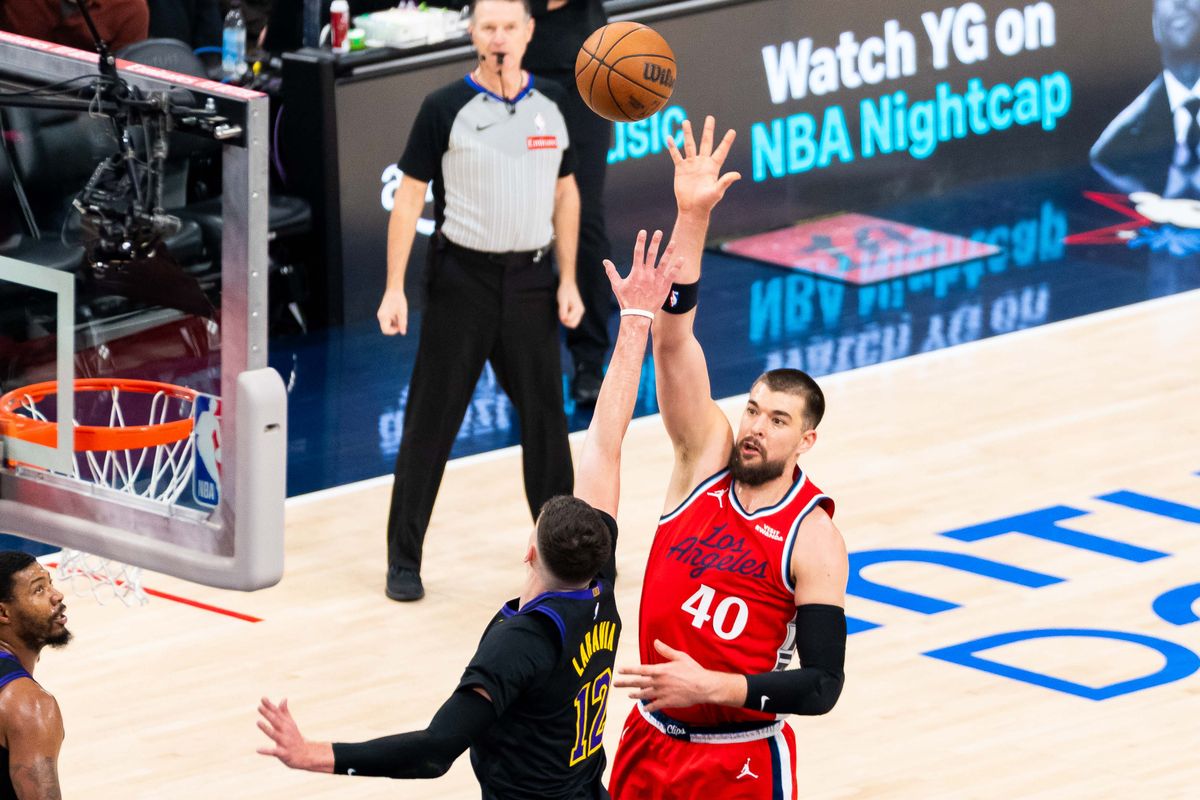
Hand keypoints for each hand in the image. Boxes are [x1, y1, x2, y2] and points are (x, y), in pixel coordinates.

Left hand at [256, 697, 334, 772]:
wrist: (306, 755)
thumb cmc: (294, 738)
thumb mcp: (290, 724)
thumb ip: (284, 712)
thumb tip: (283, 699)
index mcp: (287, 724)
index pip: (277, 713)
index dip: (270, 706)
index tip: (263, 698)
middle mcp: (286, 731)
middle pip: (276, 721)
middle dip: (268, 714)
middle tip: (259, 707)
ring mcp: (285, 742)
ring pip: (275, 734)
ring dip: (267, 728)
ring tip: (258, 722)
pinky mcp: (284, 753)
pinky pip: (275, 752)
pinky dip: (267, 751)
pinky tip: (258, 749)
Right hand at [377, 289, 407, 334]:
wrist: (394, 290)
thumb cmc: (399, 301)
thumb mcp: (402, 313)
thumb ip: (402, 323)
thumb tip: (403, 333)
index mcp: (383, 317)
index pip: (386, 331)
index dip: (394, 332)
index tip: (400, 326)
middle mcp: (380, 317)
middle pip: (386, 329)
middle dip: (394, 328)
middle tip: (401, 322)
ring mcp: (381, 315)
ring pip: (387, 325)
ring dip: (394, 324)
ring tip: (400, 316)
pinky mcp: (383, 313)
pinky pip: (388, 321)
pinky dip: (393, 320)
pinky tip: (398, 314)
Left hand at [557, 279, 583, 327]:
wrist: (568, 285)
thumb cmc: (565, 291)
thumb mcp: (562, 301)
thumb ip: (563, 311)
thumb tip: (564, 319)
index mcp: (578, 309)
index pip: (569, 321)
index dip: (562, 318)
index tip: (560, 310)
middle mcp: (581, 311)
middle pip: (573, 325)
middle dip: (565, 321)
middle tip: (561, 311)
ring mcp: (580, 312)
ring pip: (573, 323)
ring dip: (566, 319)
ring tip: (564, 309)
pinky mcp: (578, 312)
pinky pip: (572, 319)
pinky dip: (567, 316)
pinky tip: (566, 308)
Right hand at [602, 229, 681, 312]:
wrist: (638, 315)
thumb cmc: (626, 300)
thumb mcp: (617, 285)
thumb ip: (611, 272)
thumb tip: (605, 261)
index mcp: (636, 272)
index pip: (638, 253)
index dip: (641, 241)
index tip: (643, 232)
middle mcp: (647, 274)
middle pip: (652, 254)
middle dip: (655, 242)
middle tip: (659, 232)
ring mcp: (657, 280)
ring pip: (664, 262)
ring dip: (669, 251)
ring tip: (673, 242)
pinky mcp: (664, 286)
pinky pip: (672, 275)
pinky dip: (677, 266)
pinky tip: (681, 259)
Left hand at [614, 640, 745, 712]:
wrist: (703, 686)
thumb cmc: (693, 670)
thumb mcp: (680, 657)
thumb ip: (666, 650)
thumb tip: (655, 642)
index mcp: (660, 670)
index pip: (640, 670)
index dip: (629, 670)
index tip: (620, 670)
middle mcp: (659, 682)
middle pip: (638, 683)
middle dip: (625, 683)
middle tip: (616, 683)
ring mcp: (662, 693)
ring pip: (645, 695)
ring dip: (636, 695)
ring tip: (629, 695)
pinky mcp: (668, 702)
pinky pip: (655, 705)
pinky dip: (649, 707)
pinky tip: (644, 708)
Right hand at [666, 116, 740, 215]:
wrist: (692, 209)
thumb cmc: (706, 202)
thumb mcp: (717, 191)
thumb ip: (726, 181)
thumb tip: (738, 174)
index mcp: (713, 167)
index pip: (721, 151)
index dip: (727, 141)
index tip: (732, 131)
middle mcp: (703, 163)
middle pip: (706, 142)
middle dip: (708, 130)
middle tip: (710, 118)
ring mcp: (691, 164)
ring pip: (689, 145)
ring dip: (687, 133)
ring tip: (685, 121)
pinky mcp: (680, 169)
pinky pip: (676, 155)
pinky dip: (672, 147)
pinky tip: (669, 138)